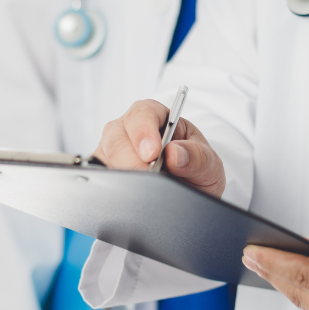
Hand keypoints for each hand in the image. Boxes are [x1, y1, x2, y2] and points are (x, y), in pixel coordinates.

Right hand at [92, 100, 225, 196]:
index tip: (153, 153)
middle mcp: (130, 130)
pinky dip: (112, 187)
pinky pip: (99, 177)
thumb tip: (175, 154)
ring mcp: (114, 151)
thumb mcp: (209, 162)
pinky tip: (128, 196)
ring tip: (144, 190)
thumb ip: (197, 156)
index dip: (144, 132)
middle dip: (133, 161)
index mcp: (157, 116)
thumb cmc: (197, 168)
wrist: (190, 193)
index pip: (143, 114)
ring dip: (123, 175)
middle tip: (151, 178)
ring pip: (104, 158)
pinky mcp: (106, 172)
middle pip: (117, 137)